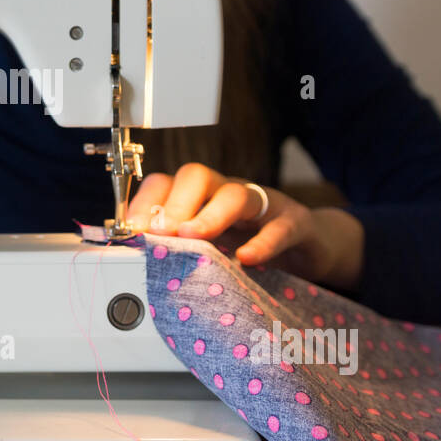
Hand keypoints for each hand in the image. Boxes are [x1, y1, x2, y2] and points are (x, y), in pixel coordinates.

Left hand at [127, 162, 363, 289]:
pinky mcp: (296, 222)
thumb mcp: (210, 250)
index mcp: (200, 199)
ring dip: (210, 216)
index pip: (166, 184)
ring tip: (192, 237)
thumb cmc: (251, 247)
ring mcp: (263, 204)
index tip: (130, 231)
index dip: (145, 204)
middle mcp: (227, 193)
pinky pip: (280, 226)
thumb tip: (139, 263)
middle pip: (197, 177)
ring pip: (236, 194)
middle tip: (158, 232)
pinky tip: (248, 259)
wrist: (310, 248)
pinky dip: (263, 242)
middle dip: (174, 204)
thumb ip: (180, 251)